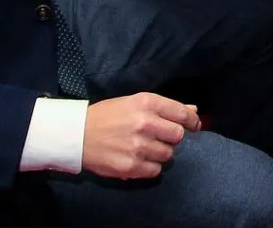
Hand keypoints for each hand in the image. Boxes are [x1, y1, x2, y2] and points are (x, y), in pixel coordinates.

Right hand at [80, 93, 201, 180]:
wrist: (78, 134)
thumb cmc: (107, 116)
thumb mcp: (134, 102)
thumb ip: (165, 107)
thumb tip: (194, 111)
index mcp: (146, 103)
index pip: (182, 113)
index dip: (192, 121)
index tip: (194, 126)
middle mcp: (144, 123)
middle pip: (177, 135)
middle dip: (171, 137)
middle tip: (159, 137)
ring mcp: (138, 146)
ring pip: (168, 154)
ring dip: (160, 153)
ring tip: (144, 148)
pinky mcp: (131, 166)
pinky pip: (155, 170)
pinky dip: (150, 166)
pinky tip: (138, 159)